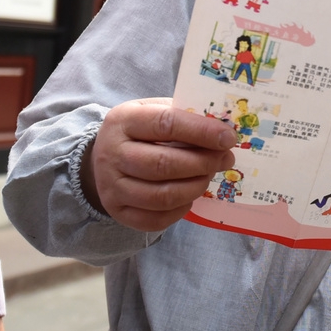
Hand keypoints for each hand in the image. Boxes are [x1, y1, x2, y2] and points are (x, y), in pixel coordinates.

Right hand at [82, 97, 238, 230]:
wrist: (103, 156)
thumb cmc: (139, 131)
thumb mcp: (154, 111)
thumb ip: (184, 116)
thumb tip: (223, 132)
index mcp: (123, 120)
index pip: (166, 123)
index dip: (202, 132)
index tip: (228, 138)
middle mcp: (112, 154)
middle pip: (164, 164)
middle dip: (203, 163)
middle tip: (225, 160)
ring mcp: (111, 186)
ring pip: (162, 196)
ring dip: (195, 187)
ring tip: (208, 176)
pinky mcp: (117, 211)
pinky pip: (155, 219)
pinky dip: (180, 210)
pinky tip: (189, 196)